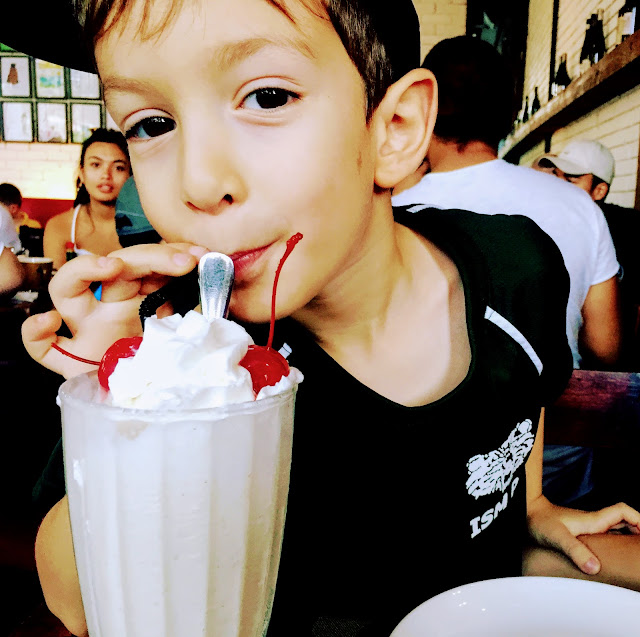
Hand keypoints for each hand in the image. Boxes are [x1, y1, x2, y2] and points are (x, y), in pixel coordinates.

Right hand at [22, 244, 206, 378]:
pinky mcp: (69, 362)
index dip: (170, 254)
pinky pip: (41, 347)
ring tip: (112, 266)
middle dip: (149, 256)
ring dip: (86, 269)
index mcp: (139, 300)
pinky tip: (49, 324)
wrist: (148, 404)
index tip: (198, 256)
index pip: (148, 265)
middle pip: (116, 268)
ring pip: (66, 288)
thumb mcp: (188, 335)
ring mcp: (86, 332)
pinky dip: (35, 333)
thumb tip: (222, 296)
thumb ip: (200, 317)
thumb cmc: (168, 365)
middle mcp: (110, 309)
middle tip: (181, 260)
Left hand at [527, 495, 639, 574]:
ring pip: (614, 529)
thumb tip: (595, 568)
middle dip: (638, 531)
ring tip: (632, 556)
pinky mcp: (579, 532)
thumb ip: (575, 550)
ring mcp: (586, 526)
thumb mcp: (557, 537)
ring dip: (626, 538)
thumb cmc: (539, 522)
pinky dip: (612, 543)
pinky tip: (608, 558)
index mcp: (593, 520)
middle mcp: (593, 521)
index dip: (639, 519)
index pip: (623, 511)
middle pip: (624, 521)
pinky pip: (603, 536)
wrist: (525, 512)